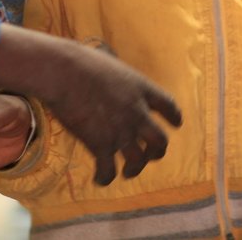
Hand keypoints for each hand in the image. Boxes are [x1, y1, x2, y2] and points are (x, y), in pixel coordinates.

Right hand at [0, 26, 182, 185]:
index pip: (169, 106)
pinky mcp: (100, 144)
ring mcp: (121, 130)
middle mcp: (137, 112)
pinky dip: (105, 178)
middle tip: (149, 156)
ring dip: (134, 169)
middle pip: (160, 141)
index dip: (175, 117)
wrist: (64, 72)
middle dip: (157, 152)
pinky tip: (100, 179)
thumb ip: (119, 76)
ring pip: (138, 161)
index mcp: (143, 89)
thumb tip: (110, 67)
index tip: (176, 124)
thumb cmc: (83, 62)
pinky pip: (108, 170)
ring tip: (127, 172)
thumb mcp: (114, 63)